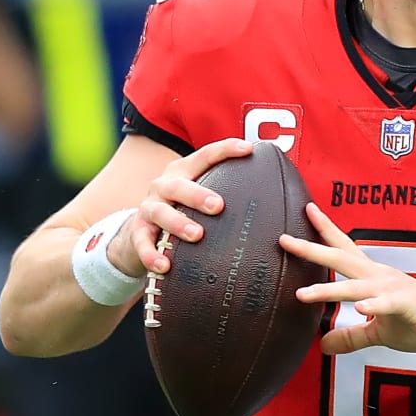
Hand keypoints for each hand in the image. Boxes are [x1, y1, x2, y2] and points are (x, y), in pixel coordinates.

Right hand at [107, 138, 254, 277]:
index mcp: (183, 172)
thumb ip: (226, 192)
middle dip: (198, 194)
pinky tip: (164, 266)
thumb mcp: (197, 195)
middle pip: (178, 185)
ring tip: (196, 235)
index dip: (225, 150)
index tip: (248, 149)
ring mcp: (149, 208)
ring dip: (178, 223)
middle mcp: (164, 186)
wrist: (137, 232)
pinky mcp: (137, 232)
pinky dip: (152, 255)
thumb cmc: (181, 210)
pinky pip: (142, 243)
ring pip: (161, 212)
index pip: (204, 156)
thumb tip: (279, 196)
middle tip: (218, 205)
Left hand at [281, 203, 415, 354]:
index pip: (344, 249)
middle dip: (312, 249)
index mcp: (372, 277)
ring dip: (329, 288)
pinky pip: (388, 305)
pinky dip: (374, 306)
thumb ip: (350, 336)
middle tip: (285, 240)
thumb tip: (322, 344)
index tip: (305, 211)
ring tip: (304, 294)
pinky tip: (362, 308)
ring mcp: (392, 289)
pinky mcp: (407, 305)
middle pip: (341, 258)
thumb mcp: (377, 332)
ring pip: (355, 285)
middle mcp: (379, 276)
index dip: (324, 231)